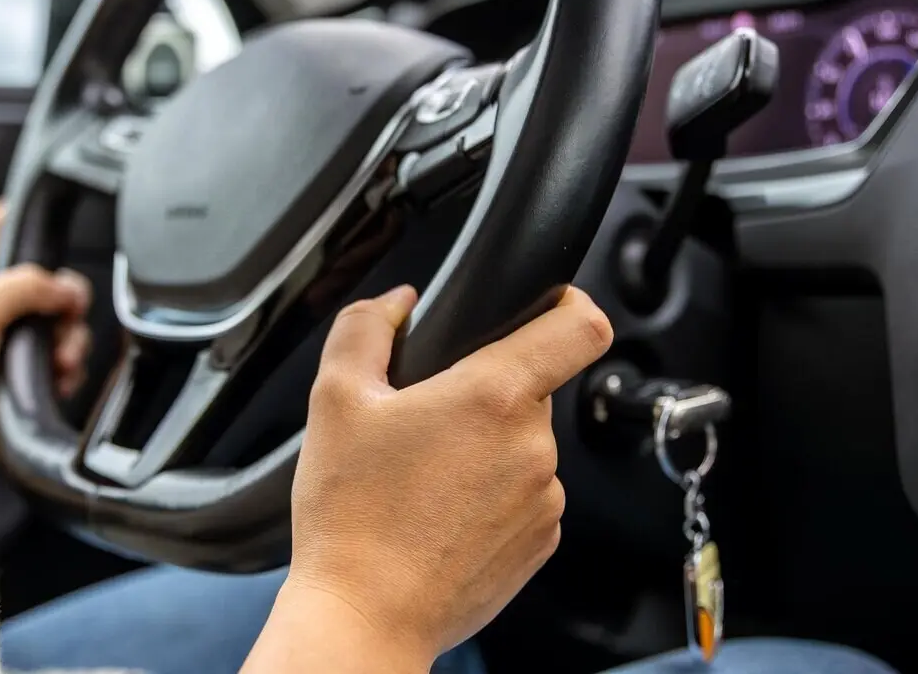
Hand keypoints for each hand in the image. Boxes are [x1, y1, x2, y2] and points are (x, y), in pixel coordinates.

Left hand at [0, 200, 91, 487]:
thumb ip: (23, 285)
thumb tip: (64, 286)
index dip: (16, 213)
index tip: (41, 205)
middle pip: (47, 281)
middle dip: (68, 295)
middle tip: (68, 310)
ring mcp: (10, 345)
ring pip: (62, 324)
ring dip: (72, 340)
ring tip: (60, 361)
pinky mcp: (25, 378)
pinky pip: (64, 362)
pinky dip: (70, 370)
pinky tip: (58, 381)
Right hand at [266, 284, 611, 669]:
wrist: (364, 615)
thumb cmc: (351, 514)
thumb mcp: (335, 399)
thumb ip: (365, 330)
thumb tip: (397, 304)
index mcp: (494, 395)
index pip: (582, 327)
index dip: (571, 303)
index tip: (550, 304)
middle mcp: (534, 446)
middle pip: (532, 388)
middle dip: (486, 392)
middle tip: (426, 421)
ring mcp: (544, 499)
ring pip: (525, 444)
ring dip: (488, 446)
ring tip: (426, 477)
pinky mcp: (540, 543)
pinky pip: (526, 495)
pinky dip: (492, 494)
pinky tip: (441, 512)